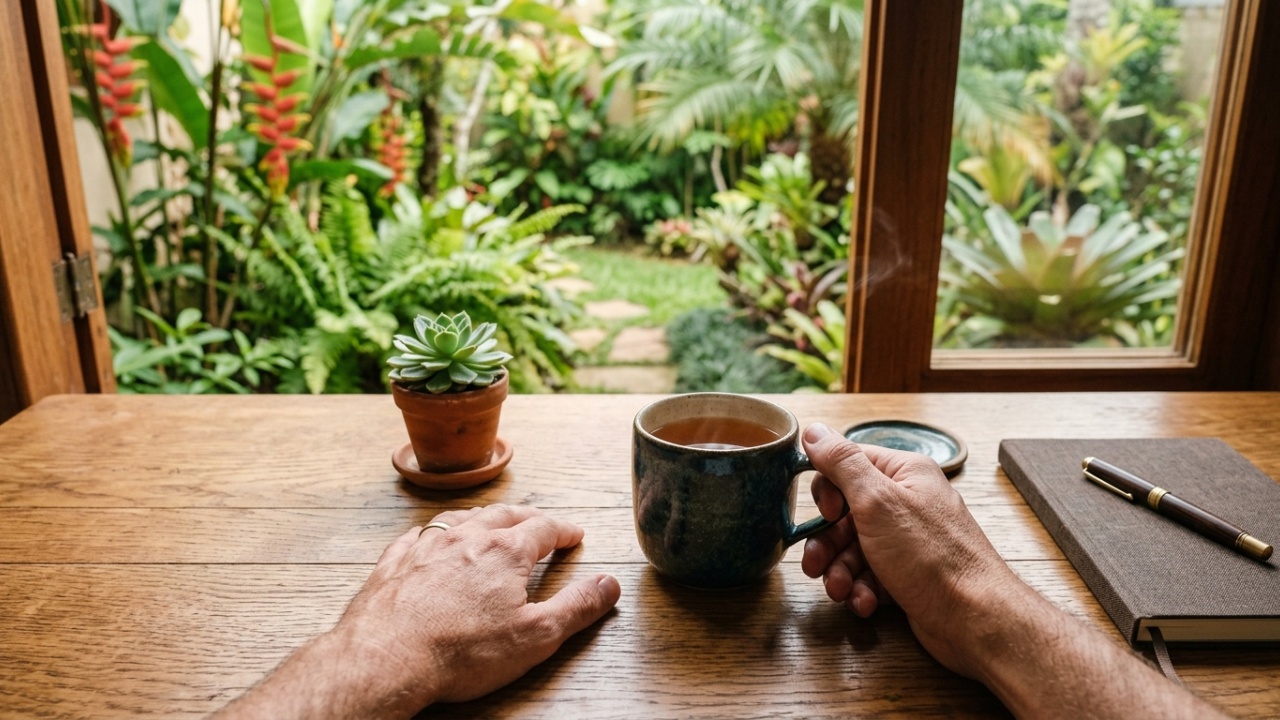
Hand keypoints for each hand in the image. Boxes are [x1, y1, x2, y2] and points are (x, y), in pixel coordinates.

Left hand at [337, 504, 621, 705]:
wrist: (386, 659)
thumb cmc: (460, 651)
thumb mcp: (537, 636)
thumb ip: (577, 607)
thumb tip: (609, 584)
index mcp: (505, 552)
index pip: (544, 528)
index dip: (563, 530)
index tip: (573, 534)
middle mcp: (465, 538)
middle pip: (503, 515)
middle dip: (526, 517)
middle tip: (539, 522)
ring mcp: (426, 547)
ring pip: (459, 518)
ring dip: (481, 518)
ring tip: (490, 521)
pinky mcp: (394, 564)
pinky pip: (416, 537)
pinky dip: (431, 534)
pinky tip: (429, 539)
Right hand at [799, 423, 1018, 676]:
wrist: (974, 619)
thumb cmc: (934, 557)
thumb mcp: (877, 501)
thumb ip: (842, 463)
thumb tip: (815, 431)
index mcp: (905, 473)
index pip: (849, 464)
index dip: (828, 490)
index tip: (826, 514)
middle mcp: (908, 502)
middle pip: (846, 513)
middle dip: (828, 542)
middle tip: (816, 564)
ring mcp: (908, 540)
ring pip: (854, 548)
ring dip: (840, 571)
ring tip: (841, 590)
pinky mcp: (909, 573)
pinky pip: (871, 574)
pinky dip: (862, 589)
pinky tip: (866, 601)